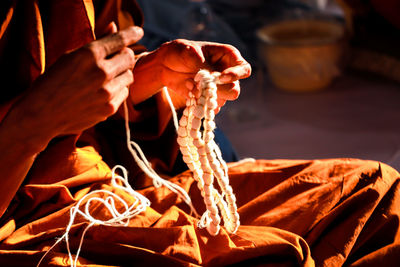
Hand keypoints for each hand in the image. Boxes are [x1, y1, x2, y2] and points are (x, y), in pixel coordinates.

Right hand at [9, 26, 142, 145]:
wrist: (43, 114)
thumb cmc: (55, 81)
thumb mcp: (71, 56)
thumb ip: (96, 42)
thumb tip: (114, 26)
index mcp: (89, 54)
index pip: (120, 40)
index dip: (132, 34)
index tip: (138, 32)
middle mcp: (101, 72)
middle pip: (129, 57)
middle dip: (124, 56)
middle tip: (115, 60)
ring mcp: (107, 92)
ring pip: (130, 76)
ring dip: (121, 74)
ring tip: (104, 78)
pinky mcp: (110, 108)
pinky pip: (125, 93)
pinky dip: (118, 90)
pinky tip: (101, 92)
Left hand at [156, 39, 250, 110]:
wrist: (165, 66)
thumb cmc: (180, 52)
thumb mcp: (188, 52)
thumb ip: (202, 63)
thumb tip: (213, 77)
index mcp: (228, 57)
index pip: (244, 69)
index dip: (236, 75)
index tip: (220, 77)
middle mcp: (227, 74)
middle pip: (234, 90)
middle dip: (217, 90)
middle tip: (201, 83)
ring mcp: (218, 88)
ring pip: (222, 101)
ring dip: (204, 95)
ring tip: (190, 83)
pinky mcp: (208, 99)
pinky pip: (210, 108)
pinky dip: (198, 103)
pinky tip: (189, 91)